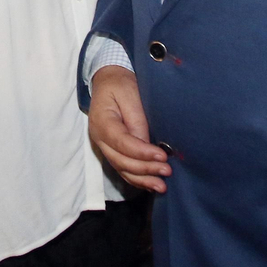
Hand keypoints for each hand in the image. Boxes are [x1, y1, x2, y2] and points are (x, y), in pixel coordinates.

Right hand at [89, 66, 169, 193]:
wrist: (108, 80)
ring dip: (142, 180)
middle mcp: (99, 138)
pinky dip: (137, 179)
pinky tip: (151, 184)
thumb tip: (147, 144)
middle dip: (145, 169)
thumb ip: (137, 119)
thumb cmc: (120, 84)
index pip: (122, 142)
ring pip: (121, 169)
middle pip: (121, 160)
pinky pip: (123, 169)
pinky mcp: (112, 150)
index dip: (142, 152)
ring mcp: (104, 146)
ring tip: (161, 186)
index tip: (163, 156)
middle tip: (167, 171)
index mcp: (102, 122)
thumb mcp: (130, 93)